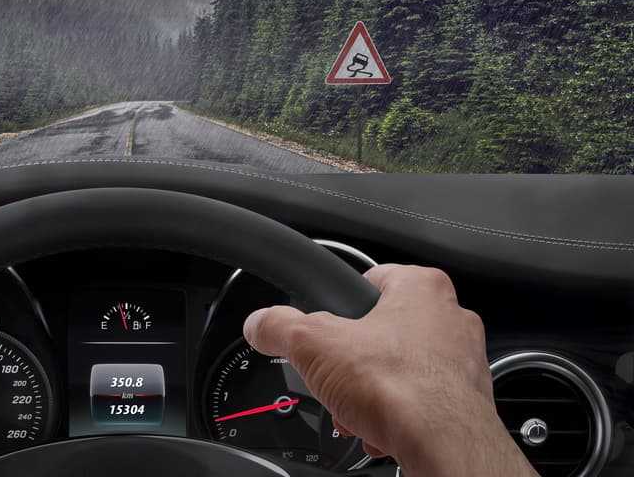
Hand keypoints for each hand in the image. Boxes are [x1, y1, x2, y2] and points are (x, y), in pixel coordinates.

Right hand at [243, 264, 536, 476]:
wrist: (444, 446)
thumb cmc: (402, 388)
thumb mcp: (313, 345)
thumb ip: (279, 326)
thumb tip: (260, 323)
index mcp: (421, 287)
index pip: (368, 280)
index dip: (338, 307)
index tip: (323, 329)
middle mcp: (450, 317)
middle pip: (379, 331)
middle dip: (352, 362)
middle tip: (335, 378)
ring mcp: (462, 360)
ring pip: (399, 369)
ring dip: (371, 392)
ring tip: (355, 409)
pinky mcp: (465, 400)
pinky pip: (419, 400)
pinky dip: (396, 415)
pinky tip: (378, 428)